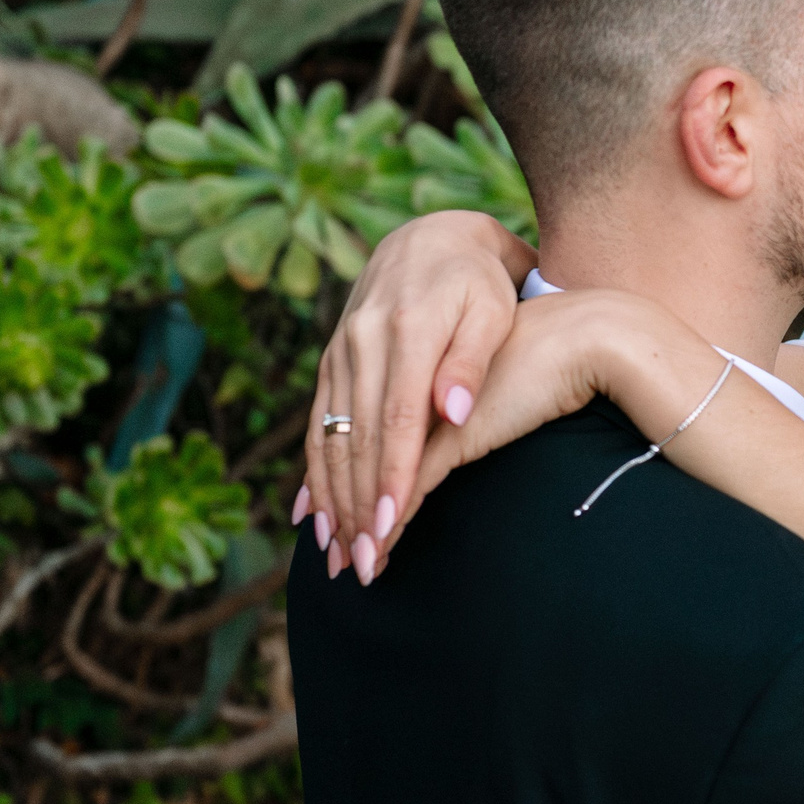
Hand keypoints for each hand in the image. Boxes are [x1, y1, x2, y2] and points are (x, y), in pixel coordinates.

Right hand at [300, 212, 533, 579]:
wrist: (434, 237)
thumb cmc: (481, 282)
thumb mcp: (492, 310)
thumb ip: (471, 360)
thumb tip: (453, 410)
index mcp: (406, 331)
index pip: (396, 418)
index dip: (390, 476)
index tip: (390, 526)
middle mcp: (362, 342)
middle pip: (356, 437)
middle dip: (357, 506)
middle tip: (363, 565)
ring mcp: (340, 352)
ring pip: (329, 436)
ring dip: (331, 500)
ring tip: (336, 556)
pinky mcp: (332, 361)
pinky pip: (317, 424)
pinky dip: (314, 473)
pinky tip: (311, 517)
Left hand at [360, 288, 727, 573]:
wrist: (581, 336)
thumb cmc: (535, 355)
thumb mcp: (480, 379)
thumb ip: (447, 404)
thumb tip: (431, 432)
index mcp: (403, 365)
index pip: (354, 431)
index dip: (337, 481)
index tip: (328, 526)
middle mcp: (404, 383)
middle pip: (354, 460)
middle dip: (343, 516)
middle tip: (336, 563)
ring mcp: (426, 408)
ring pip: (375, 476)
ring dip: (362, 525)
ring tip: (358, 566)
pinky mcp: (454, 428)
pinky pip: (410, 479)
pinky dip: (391, 515)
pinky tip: (383, 544)